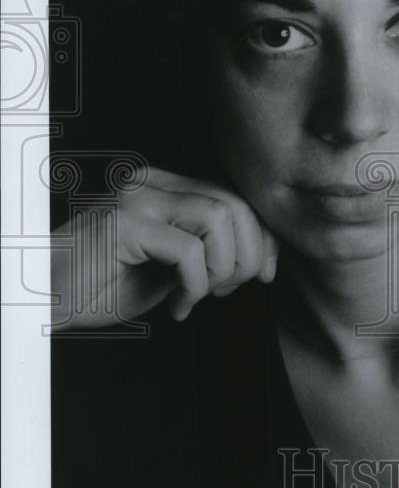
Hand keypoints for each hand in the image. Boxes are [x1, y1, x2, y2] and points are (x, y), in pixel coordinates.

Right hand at [50, 166, 277, 329]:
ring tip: (201, 295)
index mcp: (163, 185)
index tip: (265, 273)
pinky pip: (188, 251)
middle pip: (234, 203)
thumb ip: (207, 252)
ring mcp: (136, 199)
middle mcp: (151, 182)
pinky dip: (195, 286)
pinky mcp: (125, 224)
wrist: (44, 298)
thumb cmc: (100, 285)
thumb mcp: (167, 266)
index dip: (261, 236)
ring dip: (223, 268)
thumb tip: (259, 260)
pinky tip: (178, 305)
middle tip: (230, 290)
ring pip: (219, 218)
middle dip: (249, 253)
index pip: (233, 197)